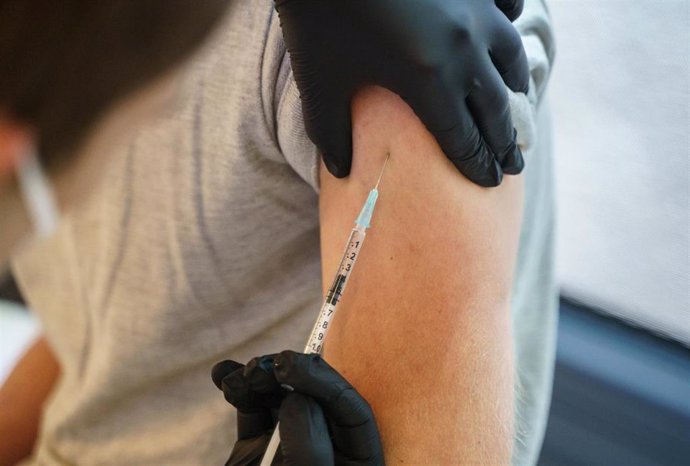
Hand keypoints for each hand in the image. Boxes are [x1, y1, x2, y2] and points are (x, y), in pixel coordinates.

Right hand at [212, 350, 383, 465]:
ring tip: (238, 375)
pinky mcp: (264, 452)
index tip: (290, 365)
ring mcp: (295, 449)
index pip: (351, 408)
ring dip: (259, 379)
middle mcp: (330, 450)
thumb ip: (310, 448)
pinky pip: (256, 415)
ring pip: (282, 399)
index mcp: (357, 463)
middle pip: (316, 396)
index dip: (323, 380)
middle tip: (262, 366)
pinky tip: (223, 377)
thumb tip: (298, 398)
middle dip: (287, 375)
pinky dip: (240, 394)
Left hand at [275, 0, 528, 186]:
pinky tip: (504, 35)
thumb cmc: (316, 18)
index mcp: (427, 78)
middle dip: (505, 140)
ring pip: (509, 56)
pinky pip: (506, 6)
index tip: (491, 182)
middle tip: (514, 164)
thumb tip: (341, 172)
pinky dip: (508, 27)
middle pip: (494, 106)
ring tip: (512, 105)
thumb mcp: (318, 82)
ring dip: (512, 88)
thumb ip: (331, 134)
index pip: (462, 136)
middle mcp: (461, 45)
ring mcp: (472, 7)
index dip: (478, 164)